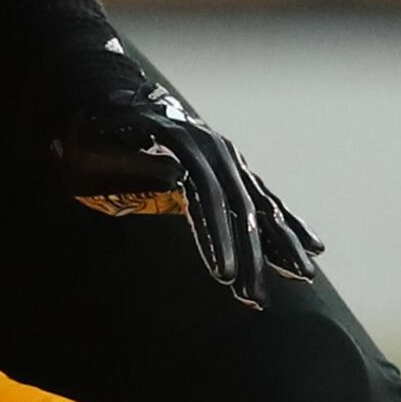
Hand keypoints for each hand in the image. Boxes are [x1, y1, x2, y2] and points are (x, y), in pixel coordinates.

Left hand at [52, 71, 321, 307]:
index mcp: (180, 142)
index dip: (217, 237)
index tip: (225, 276)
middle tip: (255, 301)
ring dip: (278, 244)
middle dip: (252, 255)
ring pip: (259, 203)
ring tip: (302, 278)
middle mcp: (212, 147)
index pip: (206, 196)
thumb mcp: (92, 153)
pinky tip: (312, 248)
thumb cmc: (88, 137)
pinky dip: (287, 222)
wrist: (104, 101)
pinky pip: (264, 198)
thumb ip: (130, 166)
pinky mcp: (230, 168)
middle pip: (239, 205)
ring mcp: (225, 156)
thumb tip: (176, 177)